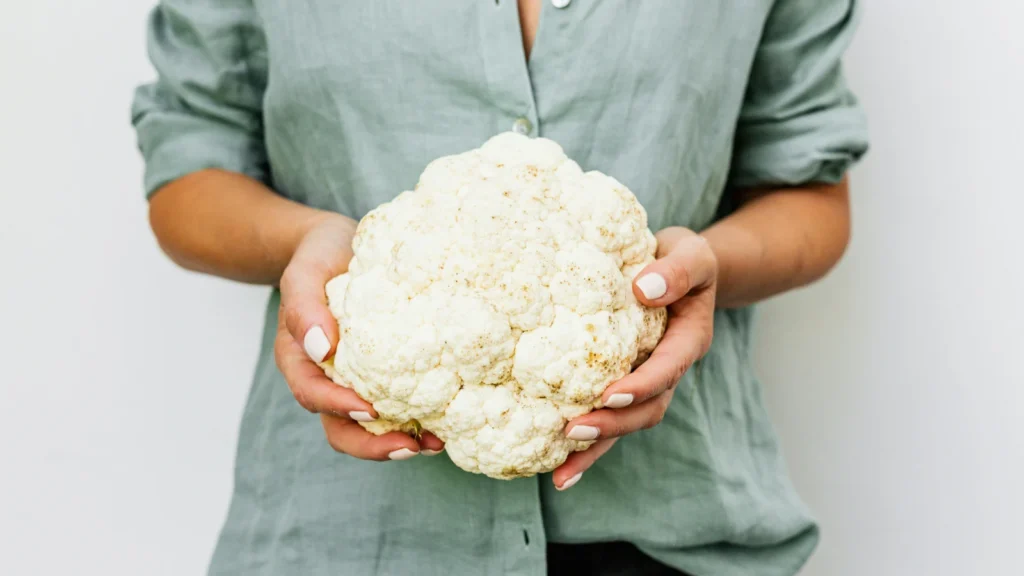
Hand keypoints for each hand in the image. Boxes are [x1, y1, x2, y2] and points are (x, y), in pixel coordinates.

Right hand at [274, 215, 444, 459]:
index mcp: (300, 358)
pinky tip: (445, 423)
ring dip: (398, 442)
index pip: (312, 393)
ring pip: (368, 429)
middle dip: (374, 446)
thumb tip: (321, 349)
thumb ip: (303, 307)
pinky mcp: (383, 376)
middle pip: (339, 427)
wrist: (339, 245)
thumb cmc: (320, 256)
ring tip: (437, 443)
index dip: (339, 407)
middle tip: (412, 446)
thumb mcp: (305, 271)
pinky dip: (416, 421)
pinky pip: (394, 408)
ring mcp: (353, 381)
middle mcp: (324, 378)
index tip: (371, 410)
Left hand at [552, 227, 716, 488]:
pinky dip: (586, 445)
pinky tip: (555, 466)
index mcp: (687, 340)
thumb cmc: (683, 259)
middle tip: (572, 431)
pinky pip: (608, 416)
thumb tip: (644, 289)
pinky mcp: (623, 382)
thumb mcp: (692, 254)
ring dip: (596, 448)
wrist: (680, 268)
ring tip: (560, 474)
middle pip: (647, 409)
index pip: (667, 368)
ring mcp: (646, 380)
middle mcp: (668, 368)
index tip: (610, 395)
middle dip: (612, 425)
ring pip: (626, 423)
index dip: (642, 385)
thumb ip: (677, 270)